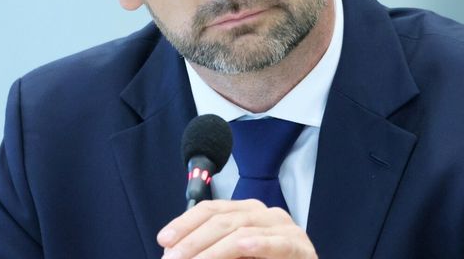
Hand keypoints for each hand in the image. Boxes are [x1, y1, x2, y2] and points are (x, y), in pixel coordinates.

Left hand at [157, 199, 317, 258]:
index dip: (185, 223)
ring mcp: (284, 228)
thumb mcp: (231, 256)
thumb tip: (172, 253)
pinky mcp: (298, 246)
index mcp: (246, 212)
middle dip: (193, 241)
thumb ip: (209, 251)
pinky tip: (244, 247)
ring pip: (243, 231)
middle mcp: (265, 214)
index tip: (164, 240)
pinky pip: (278, 243)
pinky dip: (260, 245)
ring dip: (214, 251)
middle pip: (223, 219)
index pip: (211, 209)